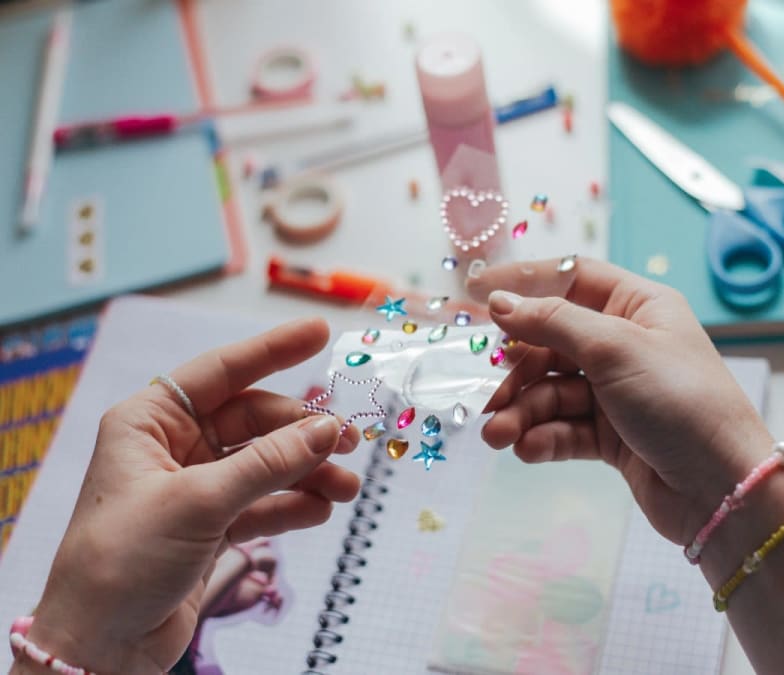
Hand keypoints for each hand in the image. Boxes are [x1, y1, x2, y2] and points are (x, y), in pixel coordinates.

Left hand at [19, 318, 359, 674]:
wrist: (101, 648)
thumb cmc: (122, 562)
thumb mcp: (199, 502)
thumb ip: (269, 463)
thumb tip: (327, 430)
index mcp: (151, 422)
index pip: (221, 371)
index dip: (273, 350)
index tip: (319, 333)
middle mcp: (174, 447)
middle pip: (255, 421)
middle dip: (303, 431)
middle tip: (347, 441)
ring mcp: (195, 487)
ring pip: (266, 463)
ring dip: (308, 472)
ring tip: (346, 488)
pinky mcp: (211, 525)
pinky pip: (264, 502)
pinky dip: (293, 505)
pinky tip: (320, 510)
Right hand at [468, 257, 772, 544]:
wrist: (723, 491)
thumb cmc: (681, 402)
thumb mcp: (614, 349)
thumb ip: (551, 322)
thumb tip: (498, 304)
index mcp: (637, 307)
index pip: (571, 280)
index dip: (523, 284)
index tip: (475, 293)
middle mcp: (625, 345)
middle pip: (551, 343)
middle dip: (518, 372)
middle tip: (489, 396)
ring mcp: (617, 392)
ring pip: (551, 391)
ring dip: (522, 412)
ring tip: (499, 435)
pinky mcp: (611, 436)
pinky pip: (563, 428)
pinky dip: (543, 437)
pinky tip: (529, 450)